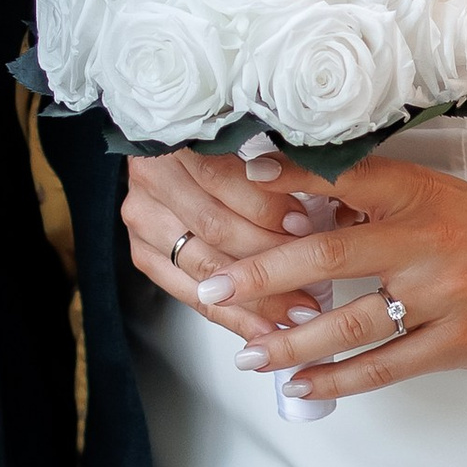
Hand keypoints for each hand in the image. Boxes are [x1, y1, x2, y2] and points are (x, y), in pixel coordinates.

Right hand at [123, 141, 312, 310]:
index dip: (265, 206)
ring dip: (255, 296)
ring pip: (203, 267)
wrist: (169, 153)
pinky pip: (188, 294)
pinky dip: (229, 315)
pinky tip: (260, 329)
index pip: (220, 178)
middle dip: (269, 260)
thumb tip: (324, 193)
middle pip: (214, 227)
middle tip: (312, 282)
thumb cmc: (217, 143)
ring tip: (295, 314)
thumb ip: (274, 162)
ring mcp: (142, 219)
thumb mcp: (245, 137)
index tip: (306, 228)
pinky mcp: (143, 253)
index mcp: (176, 140)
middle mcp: (151, 179)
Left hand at [160, 150, 466, 394]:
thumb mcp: (431, 194)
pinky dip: (338, 380)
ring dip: (291, 341)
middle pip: (328, 258)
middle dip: (262, 277)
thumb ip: (370, 202)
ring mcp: (442, 294)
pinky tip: (301, 386)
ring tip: (248, 355)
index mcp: (414, 192)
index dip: (287, 178)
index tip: (235, 177)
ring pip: (350, 323)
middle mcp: (423, 240)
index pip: (340, 179)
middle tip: (211, 289)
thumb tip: (290, 206)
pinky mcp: (458, 341)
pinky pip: (386, 366)